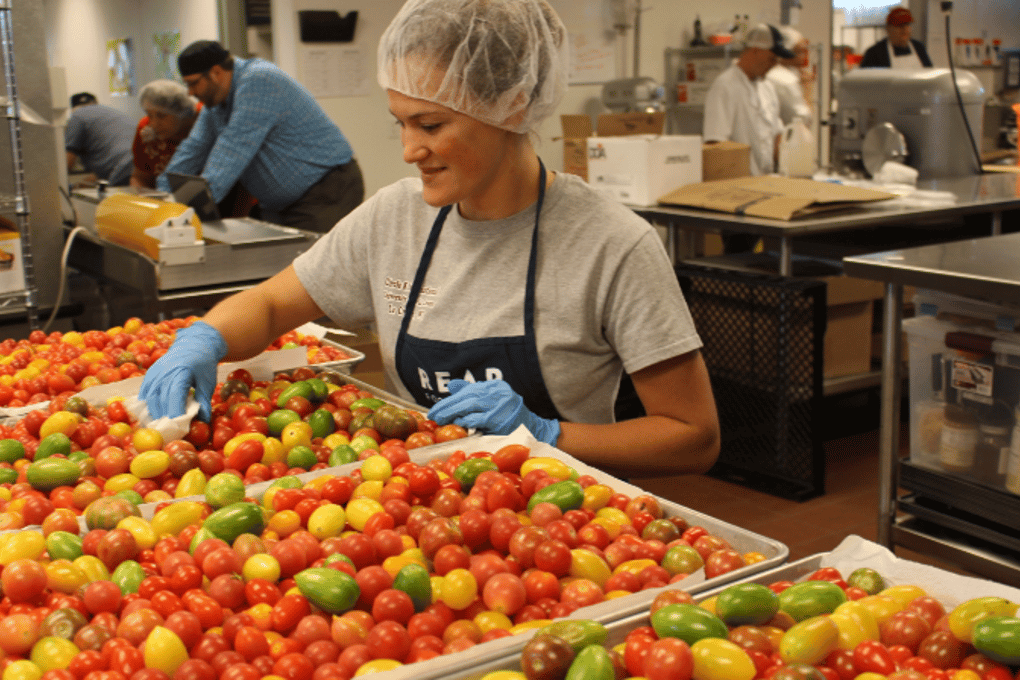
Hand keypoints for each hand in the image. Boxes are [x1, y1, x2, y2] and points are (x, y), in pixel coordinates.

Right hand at [137, 321, 226, 420]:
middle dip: (163, 418)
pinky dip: (146, 406)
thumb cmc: (203, 365)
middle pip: (160, 399)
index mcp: (181, 372)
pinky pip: (144, 393)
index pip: (174, 396)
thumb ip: (204, 401)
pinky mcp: (149, 375)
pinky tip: (150, 417)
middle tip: (168, 433)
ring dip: (153, 414)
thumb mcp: (208, 382)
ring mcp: (155, 373)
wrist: (194, 345)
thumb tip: (203, 422)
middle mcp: (164, 372)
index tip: (178, 428)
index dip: (175, 413)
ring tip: (158, 428)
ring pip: (149, 398)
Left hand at [428, 379, 560, 445]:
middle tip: (433, 414)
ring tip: (440, 419)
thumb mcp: (493, 402)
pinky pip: (478, 419)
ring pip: (471, 405)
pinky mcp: (502, 420)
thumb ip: (474, 394)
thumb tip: (453, 386)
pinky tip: (457, 423)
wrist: (536, 431)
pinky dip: (466, 420)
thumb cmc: (510, 418)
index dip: (450, 399)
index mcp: (496, 386)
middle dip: (447, 405)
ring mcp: (501, 405)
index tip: (436, 408)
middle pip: (468, 396)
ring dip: (452, 412)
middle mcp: (499, 392)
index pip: (469, 390)